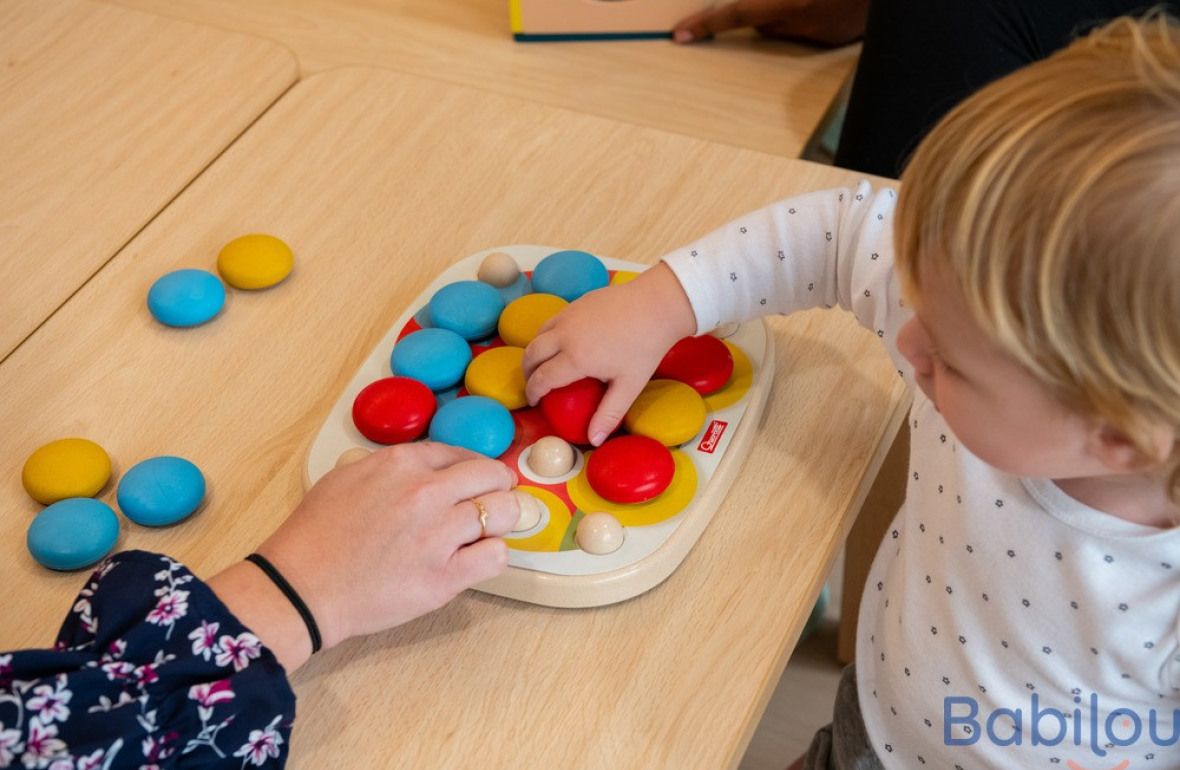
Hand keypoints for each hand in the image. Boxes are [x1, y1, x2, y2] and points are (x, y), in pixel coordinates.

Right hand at [208, 442, 518, 670]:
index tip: (479, 479)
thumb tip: (426, 470)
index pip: (460, 453)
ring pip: (504, 512)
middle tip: (497, 500)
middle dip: (499, 487)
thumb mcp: (347, 478)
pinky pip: (496, 556)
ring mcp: (438, 534)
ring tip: (490, 531)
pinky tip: (477, 559)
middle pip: (492, 476)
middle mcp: (425, 493)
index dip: (475, 467)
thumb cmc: (314, 536)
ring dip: (502, 520)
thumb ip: (392, 469)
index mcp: (401, 464)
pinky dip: (493, 555)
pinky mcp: (444, 576)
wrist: (299, 587)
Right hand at [522, 263, 695, 445]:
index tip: (534, 401)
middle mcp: (564, 335)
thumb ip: (609, 414)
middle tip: (533, 384)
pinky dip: (546, 335)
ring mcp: (568, 315)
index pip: (541, 378)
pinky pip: (551, 321)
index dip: (532, 392)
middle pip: (532, 355)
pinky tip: (558, 343)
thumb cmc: (645, 346)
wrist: (658, 304)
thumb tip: (594, 440)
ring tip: (541, 364)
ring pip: (537, 334)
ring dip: (534, 352)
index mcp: (575, 358)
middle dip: (526, 372)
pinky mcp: (576, 303)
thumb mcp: (629, 385)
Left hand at [673, 0, 868, 46]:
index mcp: (794, 2)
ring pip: (781, 26)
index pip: (737, 13)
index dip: (707, 23)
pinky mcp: (832, 41)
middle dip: (760, 7)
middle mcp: (803, 20)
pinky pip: (805, 30)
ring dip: (785, 10)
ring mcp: (820, 34)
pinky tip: (826, 4)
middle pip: (760, 20)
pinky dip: (807, 16)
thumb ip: (773, 0)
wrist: (887, 1)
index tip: (681, 34)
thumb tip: (754, 5)